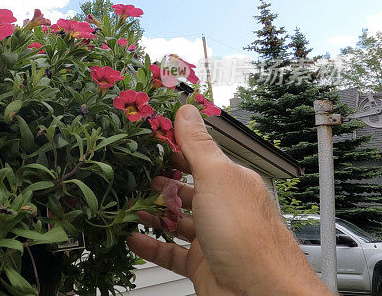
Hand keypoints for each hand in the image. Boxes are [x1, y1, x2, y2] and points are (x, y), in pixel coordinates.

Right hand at [127, 105, 328, 294]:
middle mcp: (223, 208)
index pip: (198, 158)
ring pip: (175, 221)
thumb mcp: (216, 177)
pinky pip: (169, 251)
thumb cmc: (248, 236)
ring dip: (151, 213)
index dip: (172, 149)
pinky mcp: (201, 264)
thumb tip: (187, 111)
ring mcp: (212, 238)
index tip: (146, 141)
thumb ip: (197, 145)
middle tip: (132, 175)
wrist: (260, 293)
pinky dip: (150, 244)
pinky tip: (133, 237)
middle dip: (158, 183)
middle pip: (184, 190)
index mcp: (231, 183)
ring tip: (128, 205)